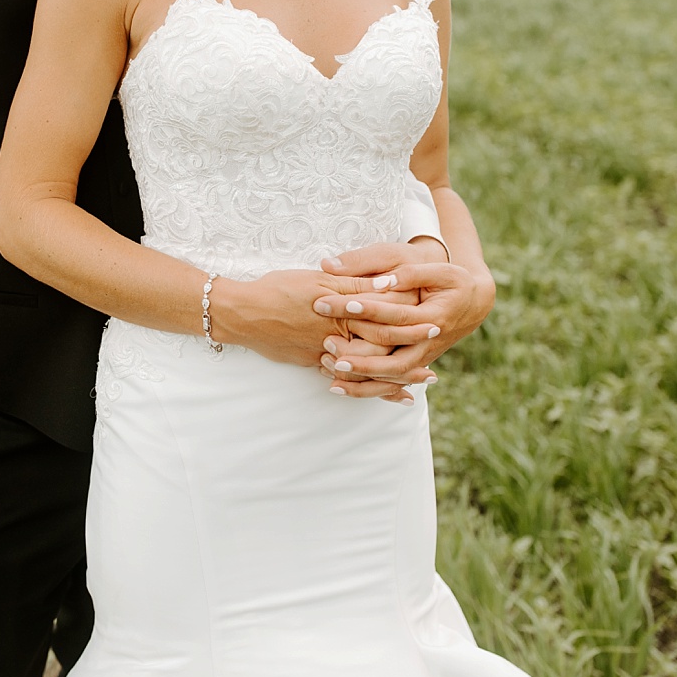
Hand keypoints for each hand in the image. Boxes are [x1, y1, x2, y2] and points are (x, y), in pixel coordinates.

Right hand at [210, 269, 418, 381]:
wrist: (242, 313)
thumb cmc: (279, 289)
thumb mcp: (319, 281)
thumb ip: (355, 281)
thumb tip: (388, 282)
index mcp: (342, 311)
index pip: (384, 319)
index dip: (409, 323)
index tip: (434, 326)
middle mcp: (337, 336)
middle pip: (380, 349)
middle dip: (408, 360)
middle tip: (433, 373)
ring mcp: (325, 353)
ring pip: (365, 368)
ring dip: (393, 378)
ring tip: (418, 386)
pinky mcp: (313, 362)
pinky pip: (345, 377)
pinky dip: (367, 386)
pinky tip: (387, 395)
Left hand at [312, 247, 494, 402]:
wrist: (473, 305)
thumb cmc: (452, 281)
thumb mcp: (438, 269)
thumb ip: (409, 273)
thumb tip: (384, 278)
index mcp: (434, 316)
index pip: (396, 315)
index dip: (367, 309)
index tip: (337, 303)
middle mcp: (427, 343)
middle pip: (393, 358)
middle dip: (359, 354)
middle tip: (327, 345)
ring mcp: (422, 357)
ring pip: (391, 377)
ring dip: (360, 379)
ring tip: (329, 373)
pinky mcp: (414, 364)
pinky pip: (390, 382)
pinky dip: (366, 387)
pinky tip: (339, 385)